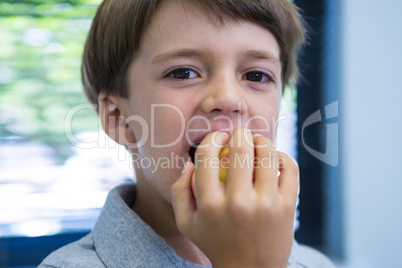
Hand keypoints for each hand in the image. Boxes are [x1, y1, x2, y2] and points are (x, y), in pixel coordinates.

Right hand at [171, 128, 298, 267]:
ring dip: (261, 141)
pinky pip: (289, 169)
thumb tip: (190, 162)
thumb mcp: (186, 223)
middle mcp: (238, 203)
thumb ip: (180, 191)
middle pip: (240, 148)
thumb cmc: (216, 242)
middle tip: (239, 135)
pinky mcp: (287, 207)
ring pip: (268, 154)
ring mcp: (265, 205)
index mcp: (210, 205)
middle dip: (238, 132)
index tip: (217, 138)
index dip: (212, 138)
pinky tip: (275, 159)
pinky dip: (283, 157)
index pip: (206, 155)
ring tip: (257, 143)